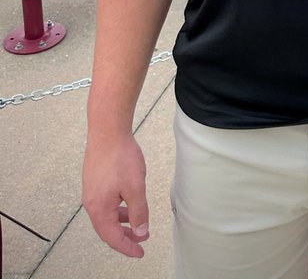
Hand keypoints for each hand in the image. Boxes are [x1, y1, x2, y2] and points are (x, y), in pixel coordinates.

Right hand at [83, 132, 150, 257]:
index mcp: (99, 209)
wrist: (107, 131)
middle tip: (140, 242)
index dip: (127, 247)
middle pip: (107, 229)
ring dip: (121, 222)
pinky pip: (105, 203)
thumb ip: (138, 212)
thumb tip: (140, 232)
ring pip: (106, 215)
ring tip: (137, 223)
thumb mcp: (135, 188)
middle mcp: (91, 203)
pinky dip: (117, 209)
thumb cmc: (120, 156)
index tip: (140, 252)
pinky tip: (127, 203)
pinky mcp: (94, 181)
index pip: (112, 237)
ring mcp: (91, 191)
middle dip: (124, 237)